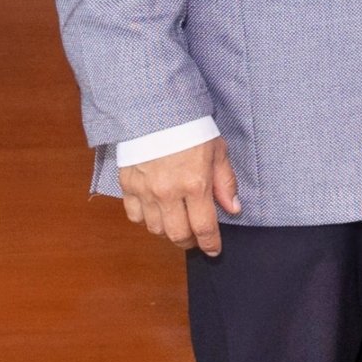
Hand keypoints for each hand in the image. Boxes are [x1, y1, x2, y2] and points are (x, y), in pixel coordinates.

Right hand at [120, 137, 240, 254]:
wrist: (155, 112)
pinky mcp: (127, 186)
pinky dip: (146, 219)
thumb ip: (225, 182)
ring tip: (178, 224)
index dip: (210, 243)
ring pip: (155, 229)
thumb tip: (233, 209)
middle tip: (196, 239)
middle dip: (189, 242)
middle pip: (177, 234)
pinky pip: (134, 215)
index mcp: (195, 184)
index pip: (204, 227)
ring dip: (168, 231)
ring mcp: (145, 191)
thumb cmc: (191, 128)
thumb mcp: (218, 151)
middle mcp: (168, 193)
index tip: (214, 250)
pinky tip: (156, 212)